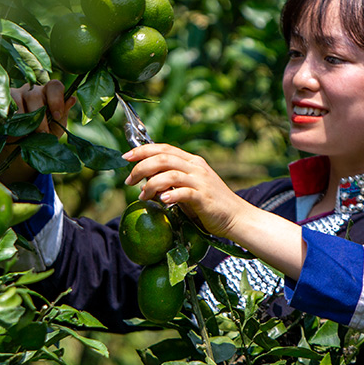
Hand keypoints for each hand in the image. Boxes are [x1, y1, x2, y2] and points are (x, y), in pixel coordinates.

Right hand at [0, 80, 75, 182]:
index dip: (56, 100)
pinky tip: (13, 129)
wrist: (22, 145)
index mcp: (49, 93)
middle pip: (35, 95)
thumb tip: (72, 99)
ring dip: (24, 120)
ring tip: (27, 134)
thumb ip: (63, 113)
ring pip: (18, 100)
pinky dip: (11, 120)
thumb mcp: (56, 126)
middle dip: (39, 117)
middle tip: (42, 133)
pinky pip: (5, 107)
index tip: (57, 117)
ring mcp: (15, 93)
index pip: (55, 86)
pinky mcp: (2, 101)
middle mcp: (32, 89)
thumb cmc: (43, 134)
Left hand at [122, 144, 249, 239]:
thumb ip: (171, 181)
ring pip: (170, 174)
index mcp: (192, 161)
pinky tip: (162, 201)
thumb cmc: (210, 204)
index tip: (126, 157)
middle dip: (141, 167)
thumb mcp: (189, 187)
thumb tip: (146, 179)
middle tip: (128, 181)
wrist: (237, 217)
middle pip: (163, 158)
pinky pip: (184, 192)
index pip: (164, 148)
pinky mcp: (204, 197)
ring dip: (151, 184)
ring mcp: (201, 181)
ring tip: (142, 196)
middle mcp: (196, 167)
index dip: (143, 150)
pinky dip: (170, 195)